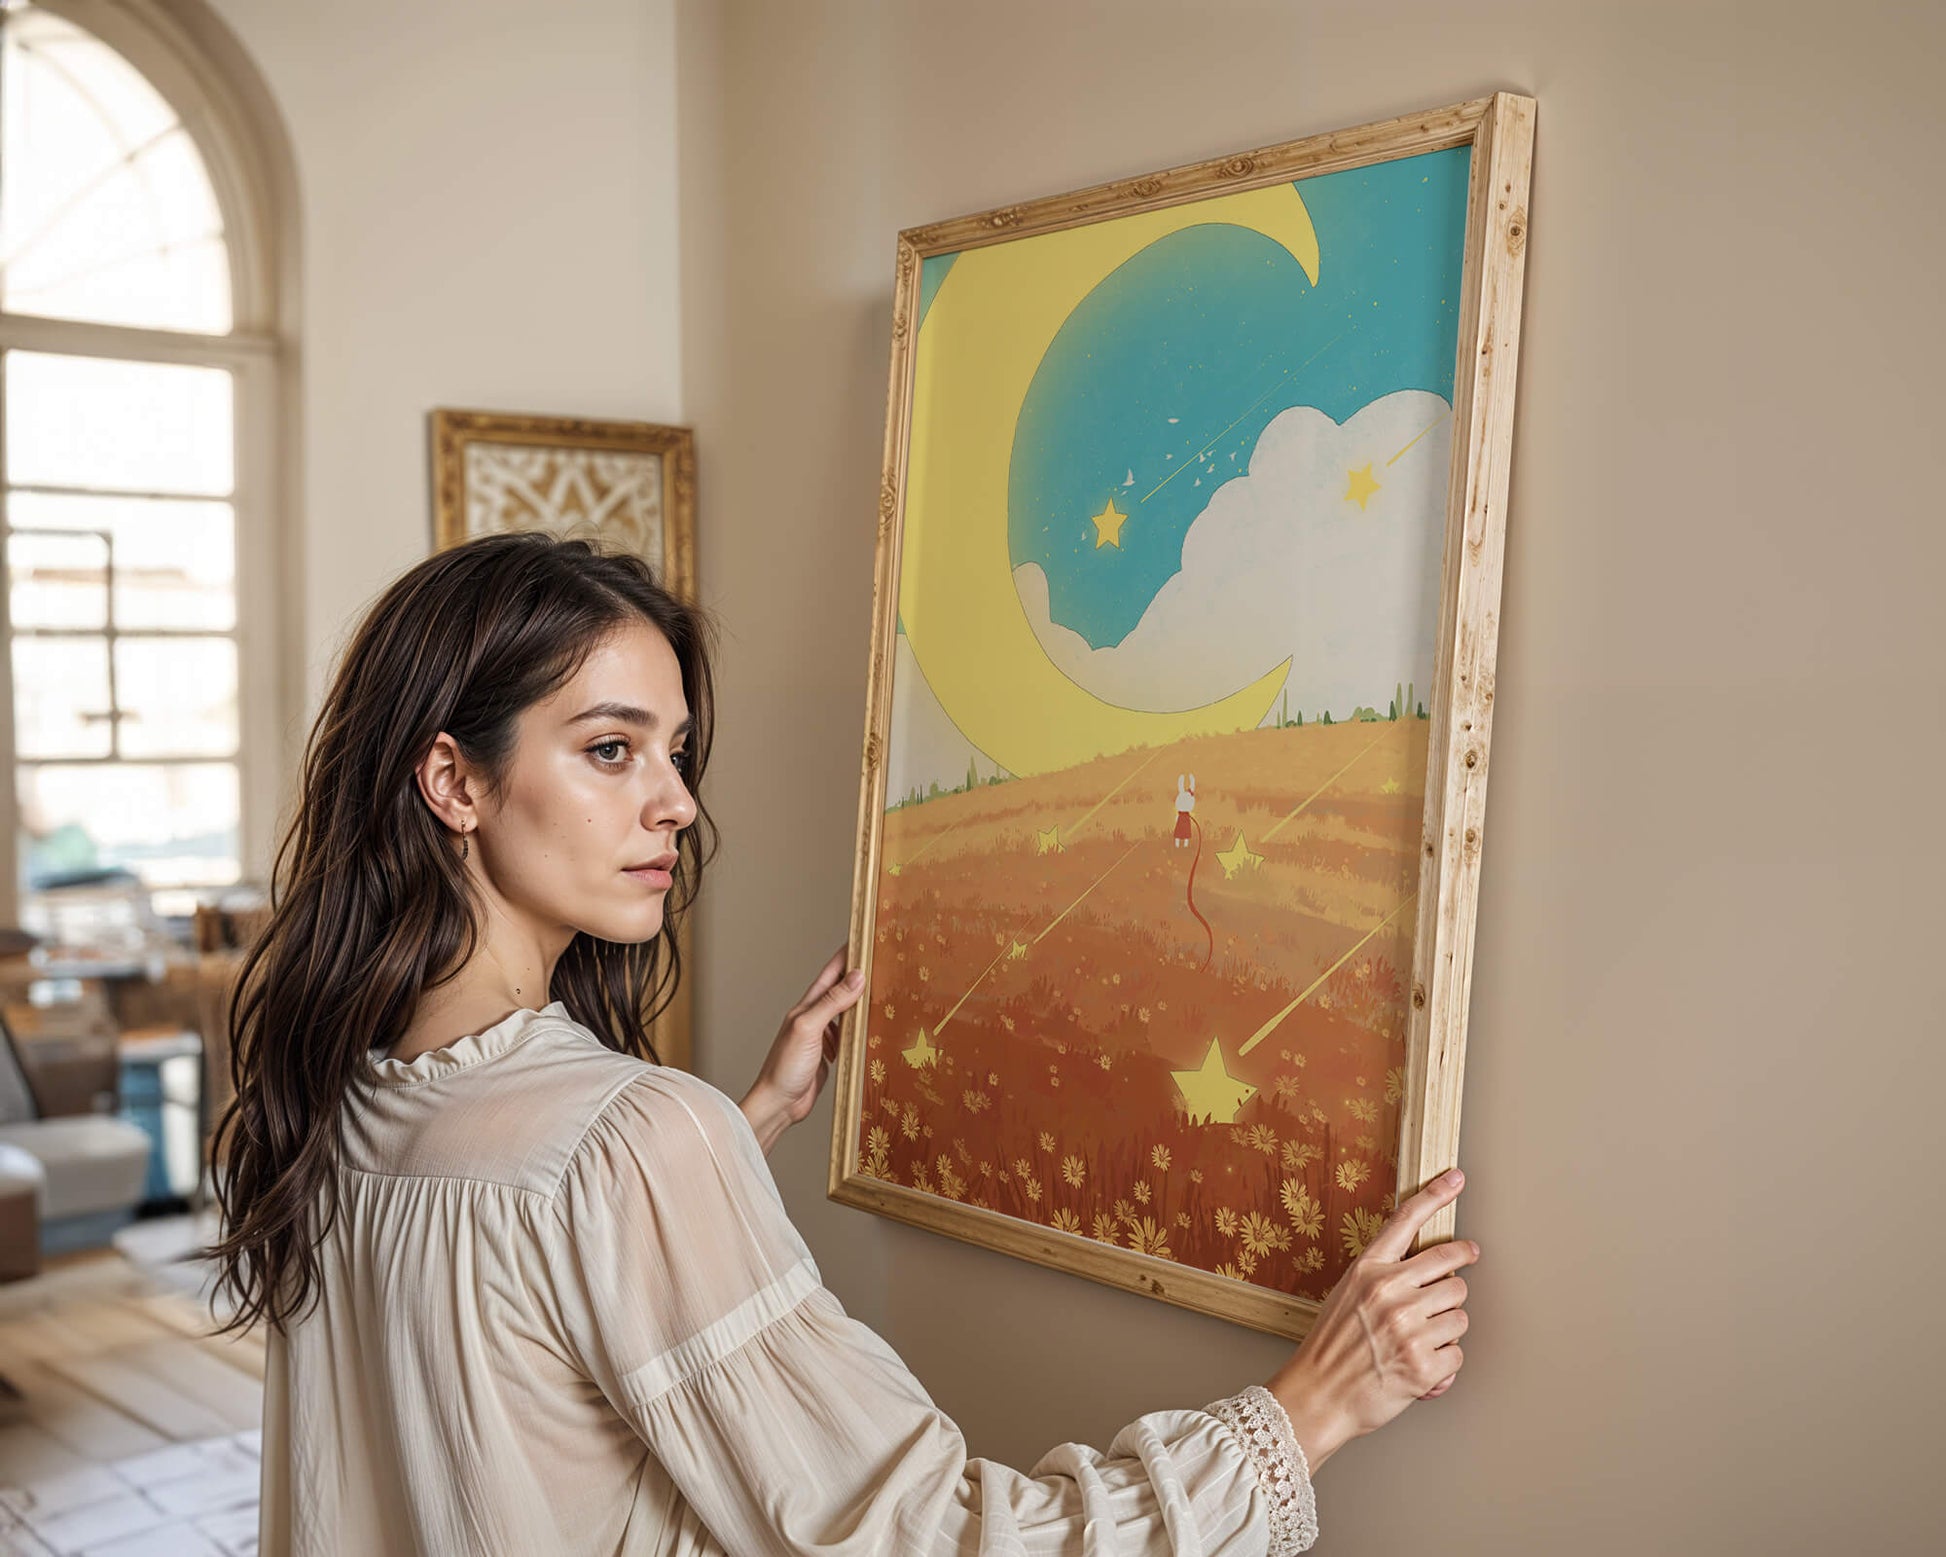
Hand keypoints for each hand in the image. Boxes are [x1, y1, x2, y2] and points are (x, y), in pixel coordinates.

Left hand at [740, 942, 865, 1153]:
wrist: (778, 1104)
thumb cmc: (785, 1067)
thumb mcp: (809, 1028)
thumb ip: (832, 1002)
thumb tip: (856, 977)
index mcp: (807, 1007)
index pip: (831, 973)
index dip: (847, 955)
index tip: (864, 938)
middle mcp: (814, 1019)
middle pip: (841, 991)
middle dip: (859, 975)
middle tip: (882, 962)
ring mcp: (821, 1038)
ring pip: (847, 1014)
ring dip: (862, 1003)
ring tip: (883, 992)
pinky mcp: (829, 1057)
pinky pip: (849, 1037)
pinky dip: (861, 1031)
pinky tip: (871, 1031)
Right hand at [1264, 1168, 1477, 1471]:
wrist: (1318, 1396)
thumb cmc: (1331, 1347)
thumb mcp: (1347, 1295)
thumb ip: (1385, 1278)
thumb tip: (1433, 1274)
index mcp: (1368, 1270)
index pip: (1407, 1220)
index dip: (1436, 1195)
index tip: (1457, 1178)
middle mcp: (1390, 1292)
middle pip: (1453, 1274)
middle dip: (1453, 1289)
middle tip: (1448, 1295)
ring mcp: (1408, 1328)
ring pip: (1461, 1316)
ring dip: (1448, 1331)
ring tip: (1418, 1343)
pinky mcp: (1423, 1365)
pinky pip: (1458, 1354)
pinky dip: (1445, 1365)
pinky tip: (1421, 1369)